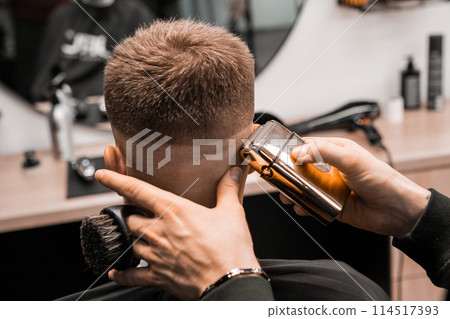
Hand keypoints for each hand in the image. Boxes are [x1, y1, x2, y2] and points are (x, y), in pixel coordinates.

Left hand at [95, 167, 259, 299]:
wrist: (229, 281)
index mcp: (173, 210)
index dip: (116, 179)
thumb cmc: (230, 249)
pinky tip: (118, 272)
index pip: (136, 190)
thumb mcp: (232, 213)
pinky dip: (122, 273)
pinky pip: (130, 275)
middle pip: (129, 218)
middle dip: (131, 215)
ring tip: (139, 237)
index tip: (102, 175)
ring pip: (128, 242)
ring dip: (131, 239)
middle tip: (139, 215)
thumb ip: (228, 190)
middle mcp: (158, 231)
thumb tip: (233, 173)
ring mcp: (155, 254)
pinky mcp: (157, 275)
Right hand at [281, 137, 429, 237]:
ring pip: (304, 187)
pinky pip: (311, 204)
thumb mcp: (352, 160)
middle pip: (302, 167)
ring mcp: (330, 187)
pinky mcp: (331, 205)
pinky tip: (301, 206)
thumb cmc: (382, 180)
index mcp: (337, 151)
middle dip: (288, 172)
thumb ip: (324, 153)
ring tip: (285, 194)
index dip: (293, 149)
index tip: (277, 154)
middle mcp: (332, 168)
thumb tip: (299, 153)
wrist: (397, 211)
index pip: (308, 146)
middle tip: (277, 176)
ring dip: (293, 190)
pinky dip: (303, 206)